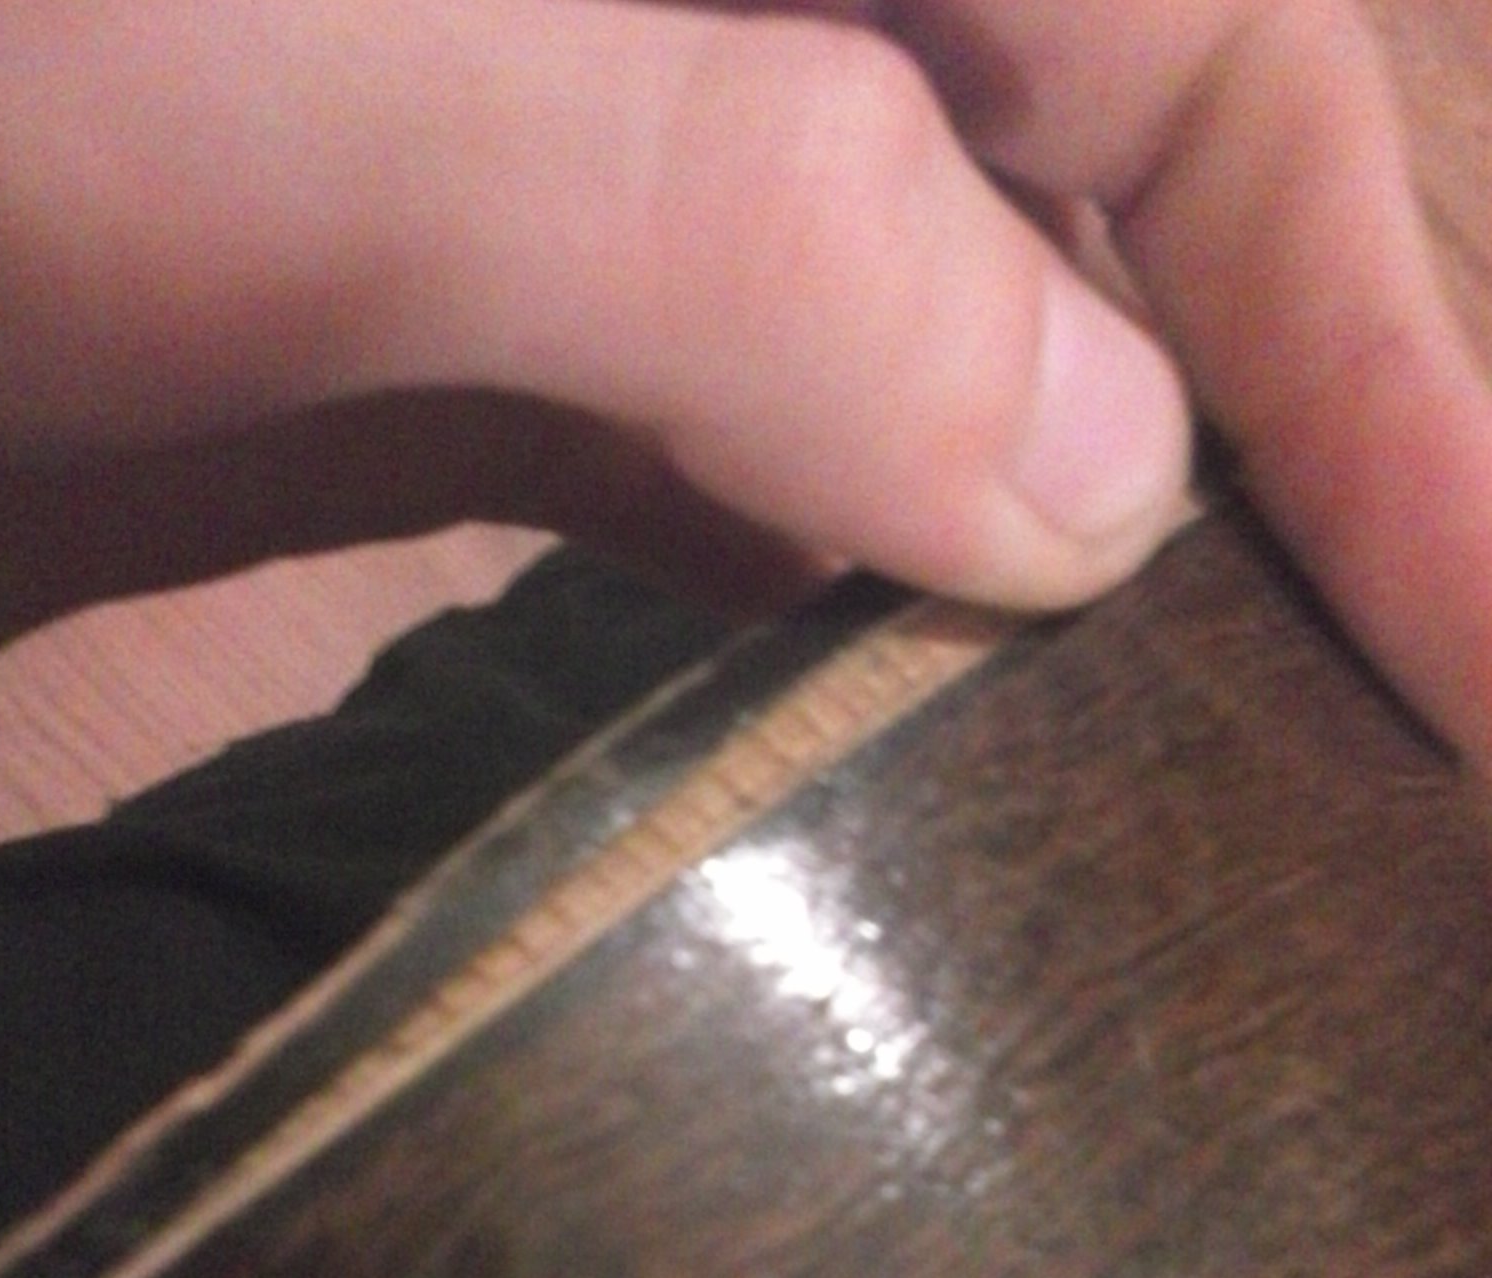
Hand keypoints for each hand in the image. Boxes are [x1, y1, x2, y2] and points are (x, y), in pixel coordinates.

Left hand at [0, 1, 1490, 761]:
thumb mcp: (305, 111)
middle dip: (1266, 465)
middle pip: (1098, 206)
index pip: (1208, 53)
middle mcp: (728, 12)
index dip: (1391, 365)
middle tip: (1376, 771)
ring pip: (924, 350)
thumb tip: (1089, 494)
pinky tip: (898, 725)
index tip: (1486, 668)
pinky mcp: (459, 322)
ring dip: (1056, 560)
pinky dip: (836, 582)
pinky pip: (731, 444)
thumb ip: (725, 231)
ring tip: (1192, 796)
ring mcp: (587, 161)